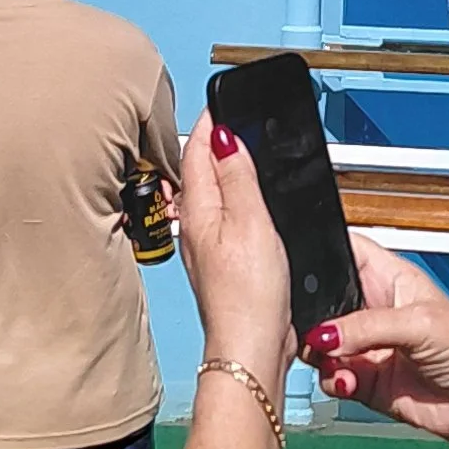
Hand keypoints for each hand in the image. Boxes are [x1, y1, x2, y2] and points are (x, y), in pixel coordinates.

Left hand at [176, 109, 293, 374]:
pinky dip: (235, 197)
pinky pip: (226, 216)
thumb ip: (239, 178)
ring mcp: (209, 246)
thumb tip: (224, 136)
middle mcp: (198, 226)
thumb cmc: (248, 296)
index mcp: (200, 210)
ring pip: (211, 193)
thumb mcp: (251, 223)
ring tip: (236, 146)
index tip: (220, 98)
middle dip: (212, 140)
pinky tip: (247, 200)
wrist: (251, 349)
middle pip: (200, 170)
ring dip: (222, 167)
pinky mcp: (225, 263)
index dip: (209, 121)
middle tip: (226, 114)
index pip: (197, 151)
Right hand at [305, 235, 448, 448]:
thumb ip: (368, 326)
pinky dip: (332, 380)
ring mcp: (364, 345)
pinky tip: (350, 383)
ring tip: (335, 360)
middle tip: (313, 328)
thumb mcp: (420, 324)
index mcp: (388, 278)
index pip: (345, 251)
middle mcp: (371, 309)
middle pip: (321, 299)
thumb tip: (323, 334)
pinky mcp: (362, 379)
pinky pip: (330, 376)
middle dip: (310, 313)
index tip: (295, 264)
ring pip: (320, 342)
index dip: (320, 251)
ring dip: (320, 353)